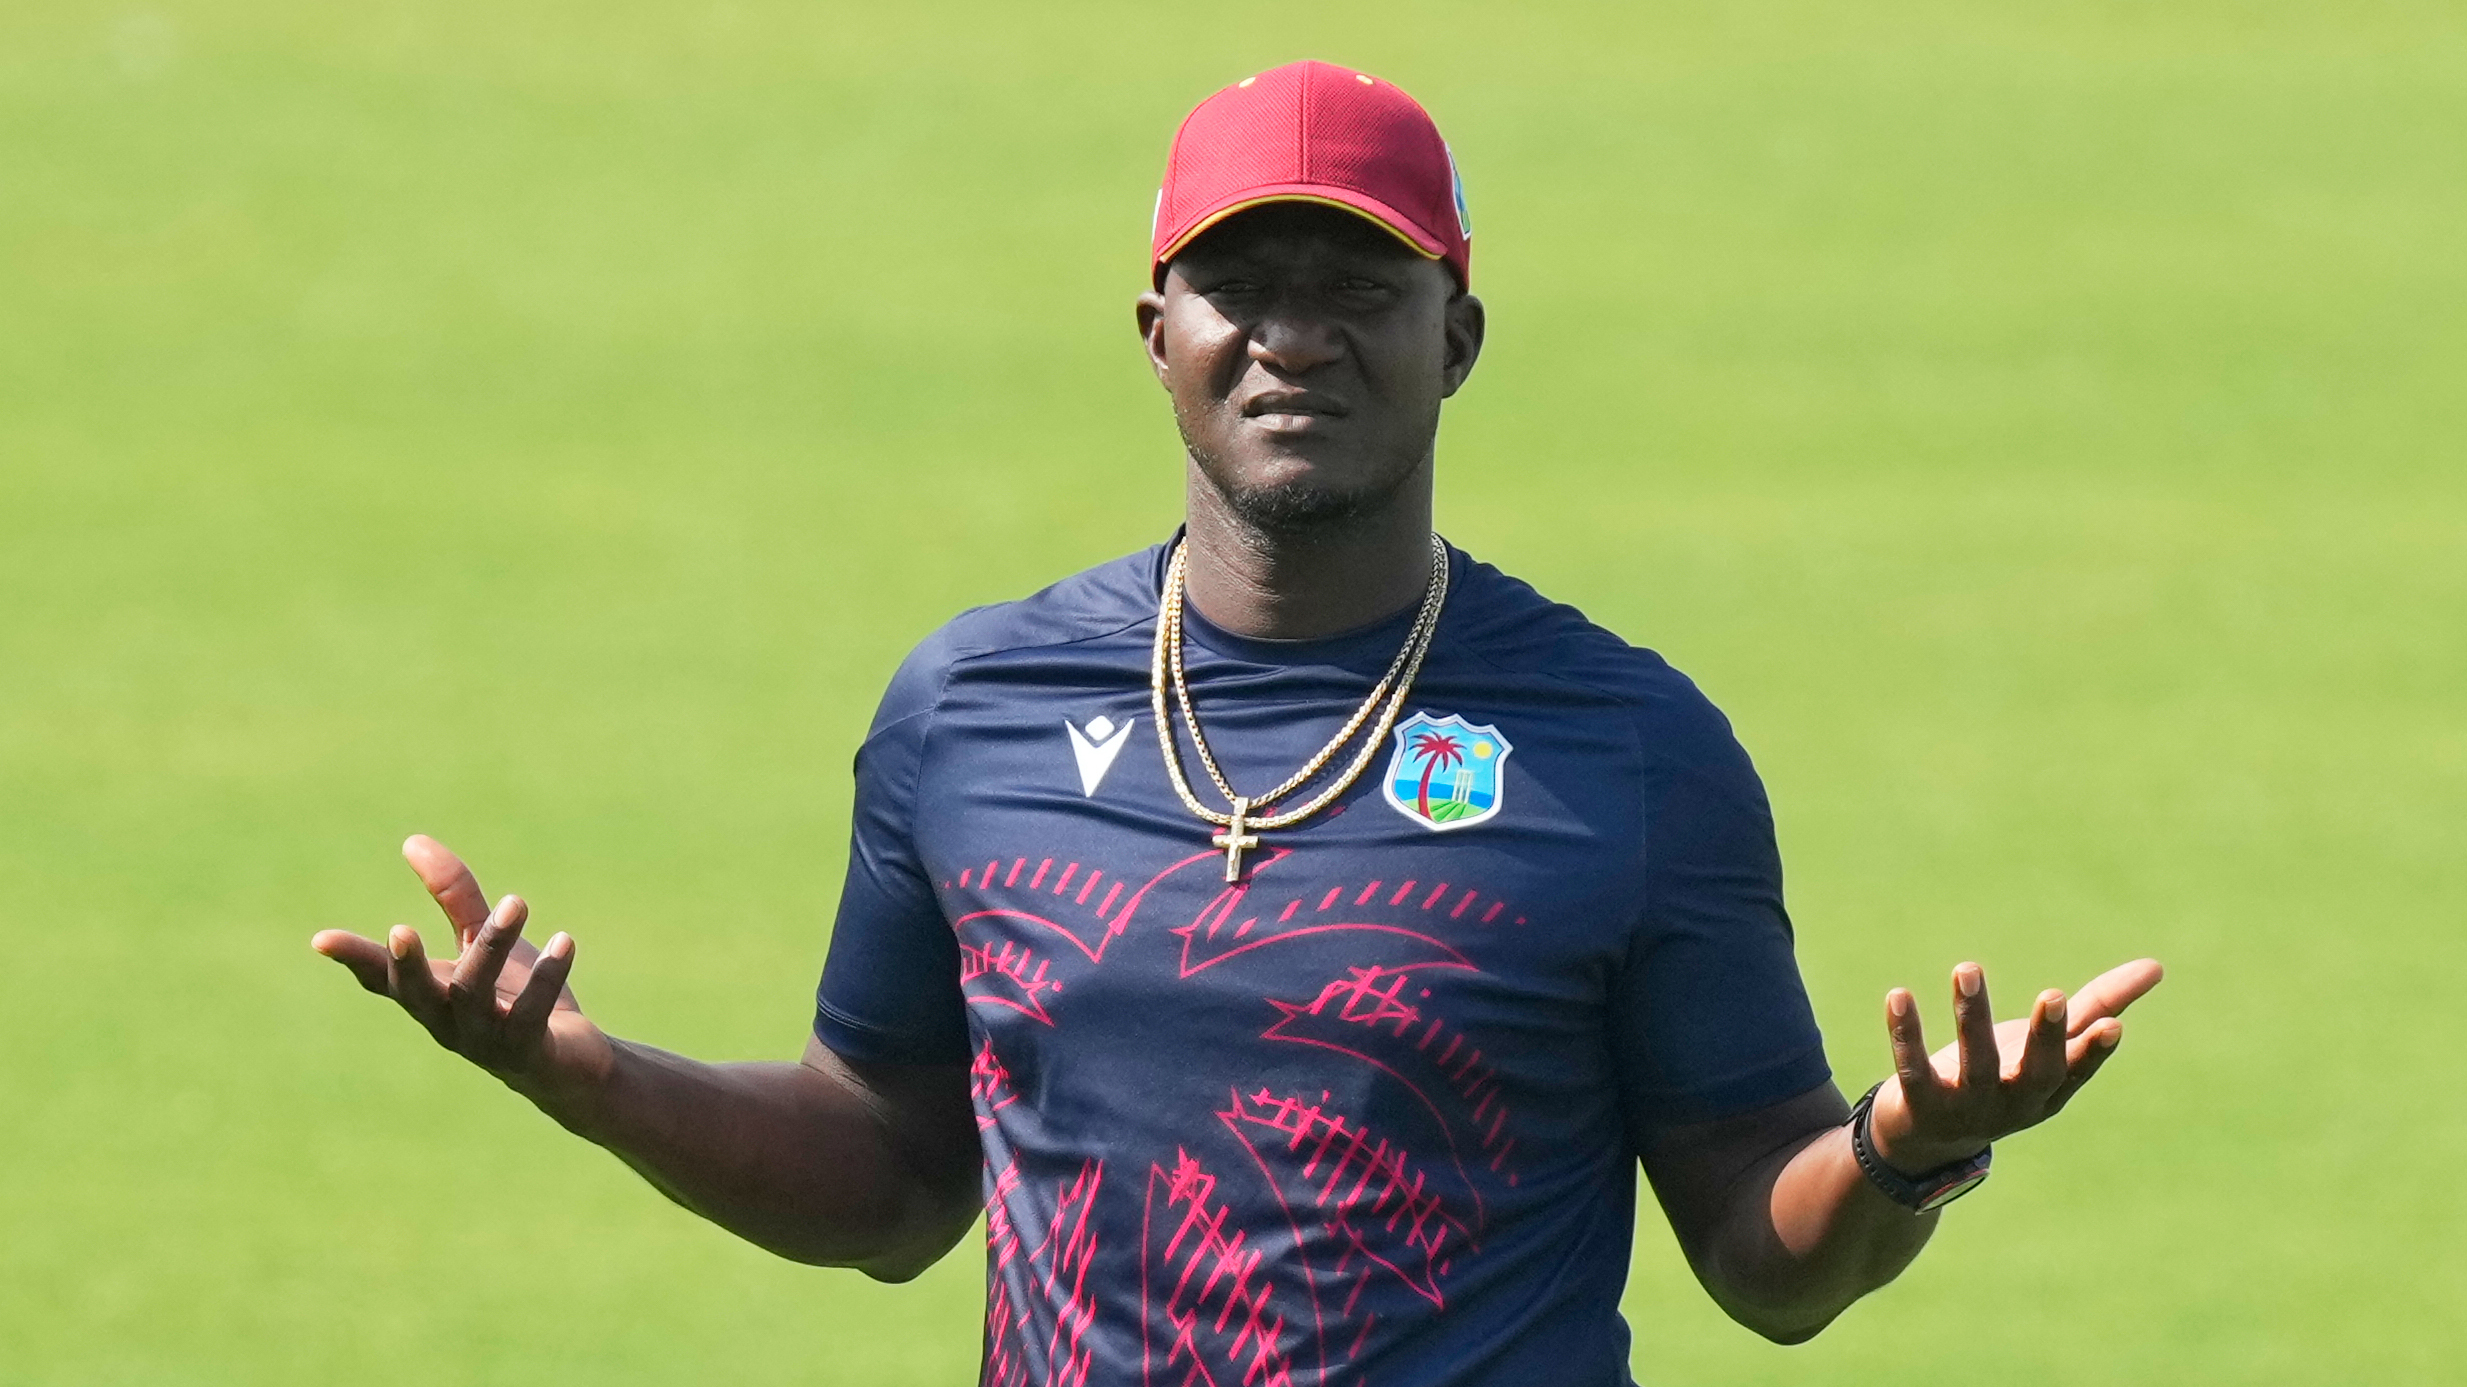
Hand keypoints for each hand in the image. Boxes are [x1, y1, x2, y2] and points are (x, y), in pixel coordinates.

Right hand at [311, 835, 613, 1107]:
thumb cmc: (513, 995)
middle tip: (399, 929)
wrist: (569, 1062)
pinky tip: (564, 942)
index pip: (382, 977)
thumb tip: (412, 841)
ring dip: (494, 946)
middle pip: (417, 995)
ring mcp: (485, 1041)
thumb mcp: (480, 939)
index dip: (353, 959)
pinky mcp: (528, 1050)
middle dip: (407, 965)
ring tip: (516, 902)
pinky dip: (548, 976)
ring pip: (476, 994)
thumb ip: (453, 896)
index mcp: (430, 994)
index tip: (321, 939)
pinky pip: (532, 1013)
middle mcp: (448, 1021)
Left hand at [1866, 957, 2163, 1174]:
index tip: (2113, 1026)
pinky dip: (1906, 1033)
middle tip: (2053, 995)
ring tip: (1967, 968)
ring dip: (1972, 1016)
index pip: (2077, 1070)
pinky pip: (1913, 1067)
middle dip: (2045, 1036)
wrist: (1928, 1140)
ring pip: (1974, 1063)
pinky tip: (1899, 995)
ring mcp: (1968, 1108)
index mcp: (2050, 1088)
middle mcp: (2014, 1103)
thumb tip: (2156, 967)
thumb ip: (2098, 1006)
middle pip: (2036, 1071)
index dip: (2095, 1052)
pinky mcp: (1920, 1105)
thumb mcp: (2049, 1046)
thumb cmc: (2002, 1077)